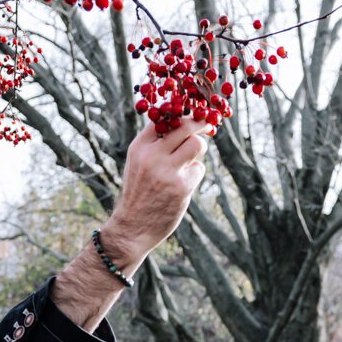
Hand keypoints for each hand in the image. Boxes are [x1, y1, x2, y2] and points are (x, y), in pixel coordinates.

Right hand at [100, 121, 206, 263]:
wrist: (132, 227)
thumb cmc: (138, 193)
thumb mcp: (137, 164)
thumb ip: (154, 145)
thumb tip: (181, 125)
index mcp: (139, 147)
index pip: (163, 117)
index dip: (181, 113)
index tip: (191, 113)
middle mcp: (152, 155)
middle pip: (185, 126)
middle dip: (201, 123)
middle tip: (209, 123)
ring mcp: (168, 171)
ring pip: (197, 145)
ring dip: (199, 149)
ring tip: (191, 160)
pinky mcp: (182, 186)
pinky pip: (199, 169)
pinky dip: (194, 173)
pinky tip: (182, 184)